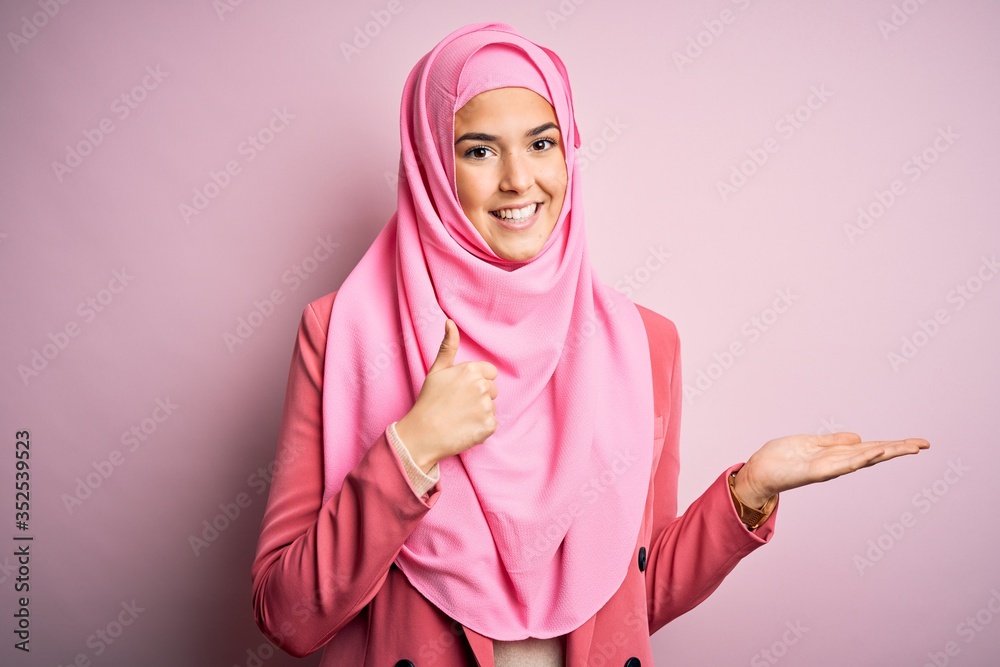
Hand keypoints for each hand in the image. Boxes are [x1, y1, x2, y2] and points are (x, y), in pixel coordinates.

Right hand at [395, 319, 498, 470]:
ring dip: (479, 413)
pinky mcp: (489, 426)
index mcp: (471, 370)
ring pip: (491, 407)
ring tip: (459, 418)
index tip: (461, 392)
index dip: (476, 382)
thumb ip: (447, 346)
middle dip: (479, 397)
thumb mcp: (436, 371)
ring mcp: (487, 407)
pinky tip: (464, 428)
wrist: (422, 435)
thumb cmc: (428, 402)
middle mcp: (482, 386)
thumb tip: (450, 322)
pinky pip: (491, 424)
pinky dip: (480, 428)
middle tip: (458, 406)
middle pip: (492, 390)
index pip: (490, 373)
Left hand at [733, 432, 930, 507]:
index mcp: (837, 455)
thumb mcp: (810, 443)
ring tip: (907, 447)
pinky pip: (841, 464)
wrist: (759, 472)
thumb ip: (833, 441)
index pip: (871, 448)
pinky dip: (859, 458)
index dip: (893, 444)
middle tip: (925, 444)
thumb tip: (859, 437)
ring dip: (885, 452)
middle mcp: (837, 463)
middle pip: (874, 454)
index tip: (917, 442)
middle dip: (898, 449)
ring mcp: (828, 468)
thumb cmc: (781, 459)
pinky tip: (875, 451)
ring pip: (863, 459)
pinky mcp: (816, 471)